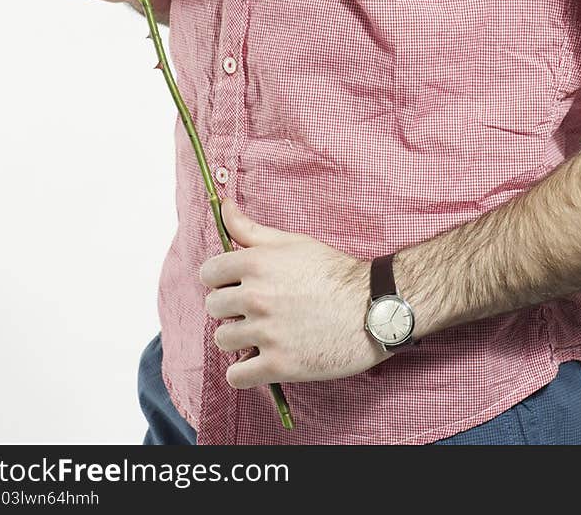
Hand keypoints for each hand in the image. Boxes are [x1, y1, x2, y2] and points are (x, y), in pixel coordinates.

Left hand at [199, 199, 388, 386]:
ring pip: (222, 339)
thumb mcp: (292, 242)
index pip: (208, 274)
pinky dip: (244, 371)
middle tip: (256, 309)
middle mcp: (256, 297)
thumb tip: (223, 205)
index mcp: (256, 263)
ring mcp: (266, 333)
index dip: (222, 279)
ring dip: (238, 338)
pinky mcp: (278, 365)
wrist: (372, 307)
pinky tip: (260, 360)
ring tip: (262, 333)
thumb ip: (251, 229)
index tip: (237, 284)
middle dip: (231, 308)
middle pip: (213, 307)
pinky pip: (235, 376)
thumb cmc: (333, 271)